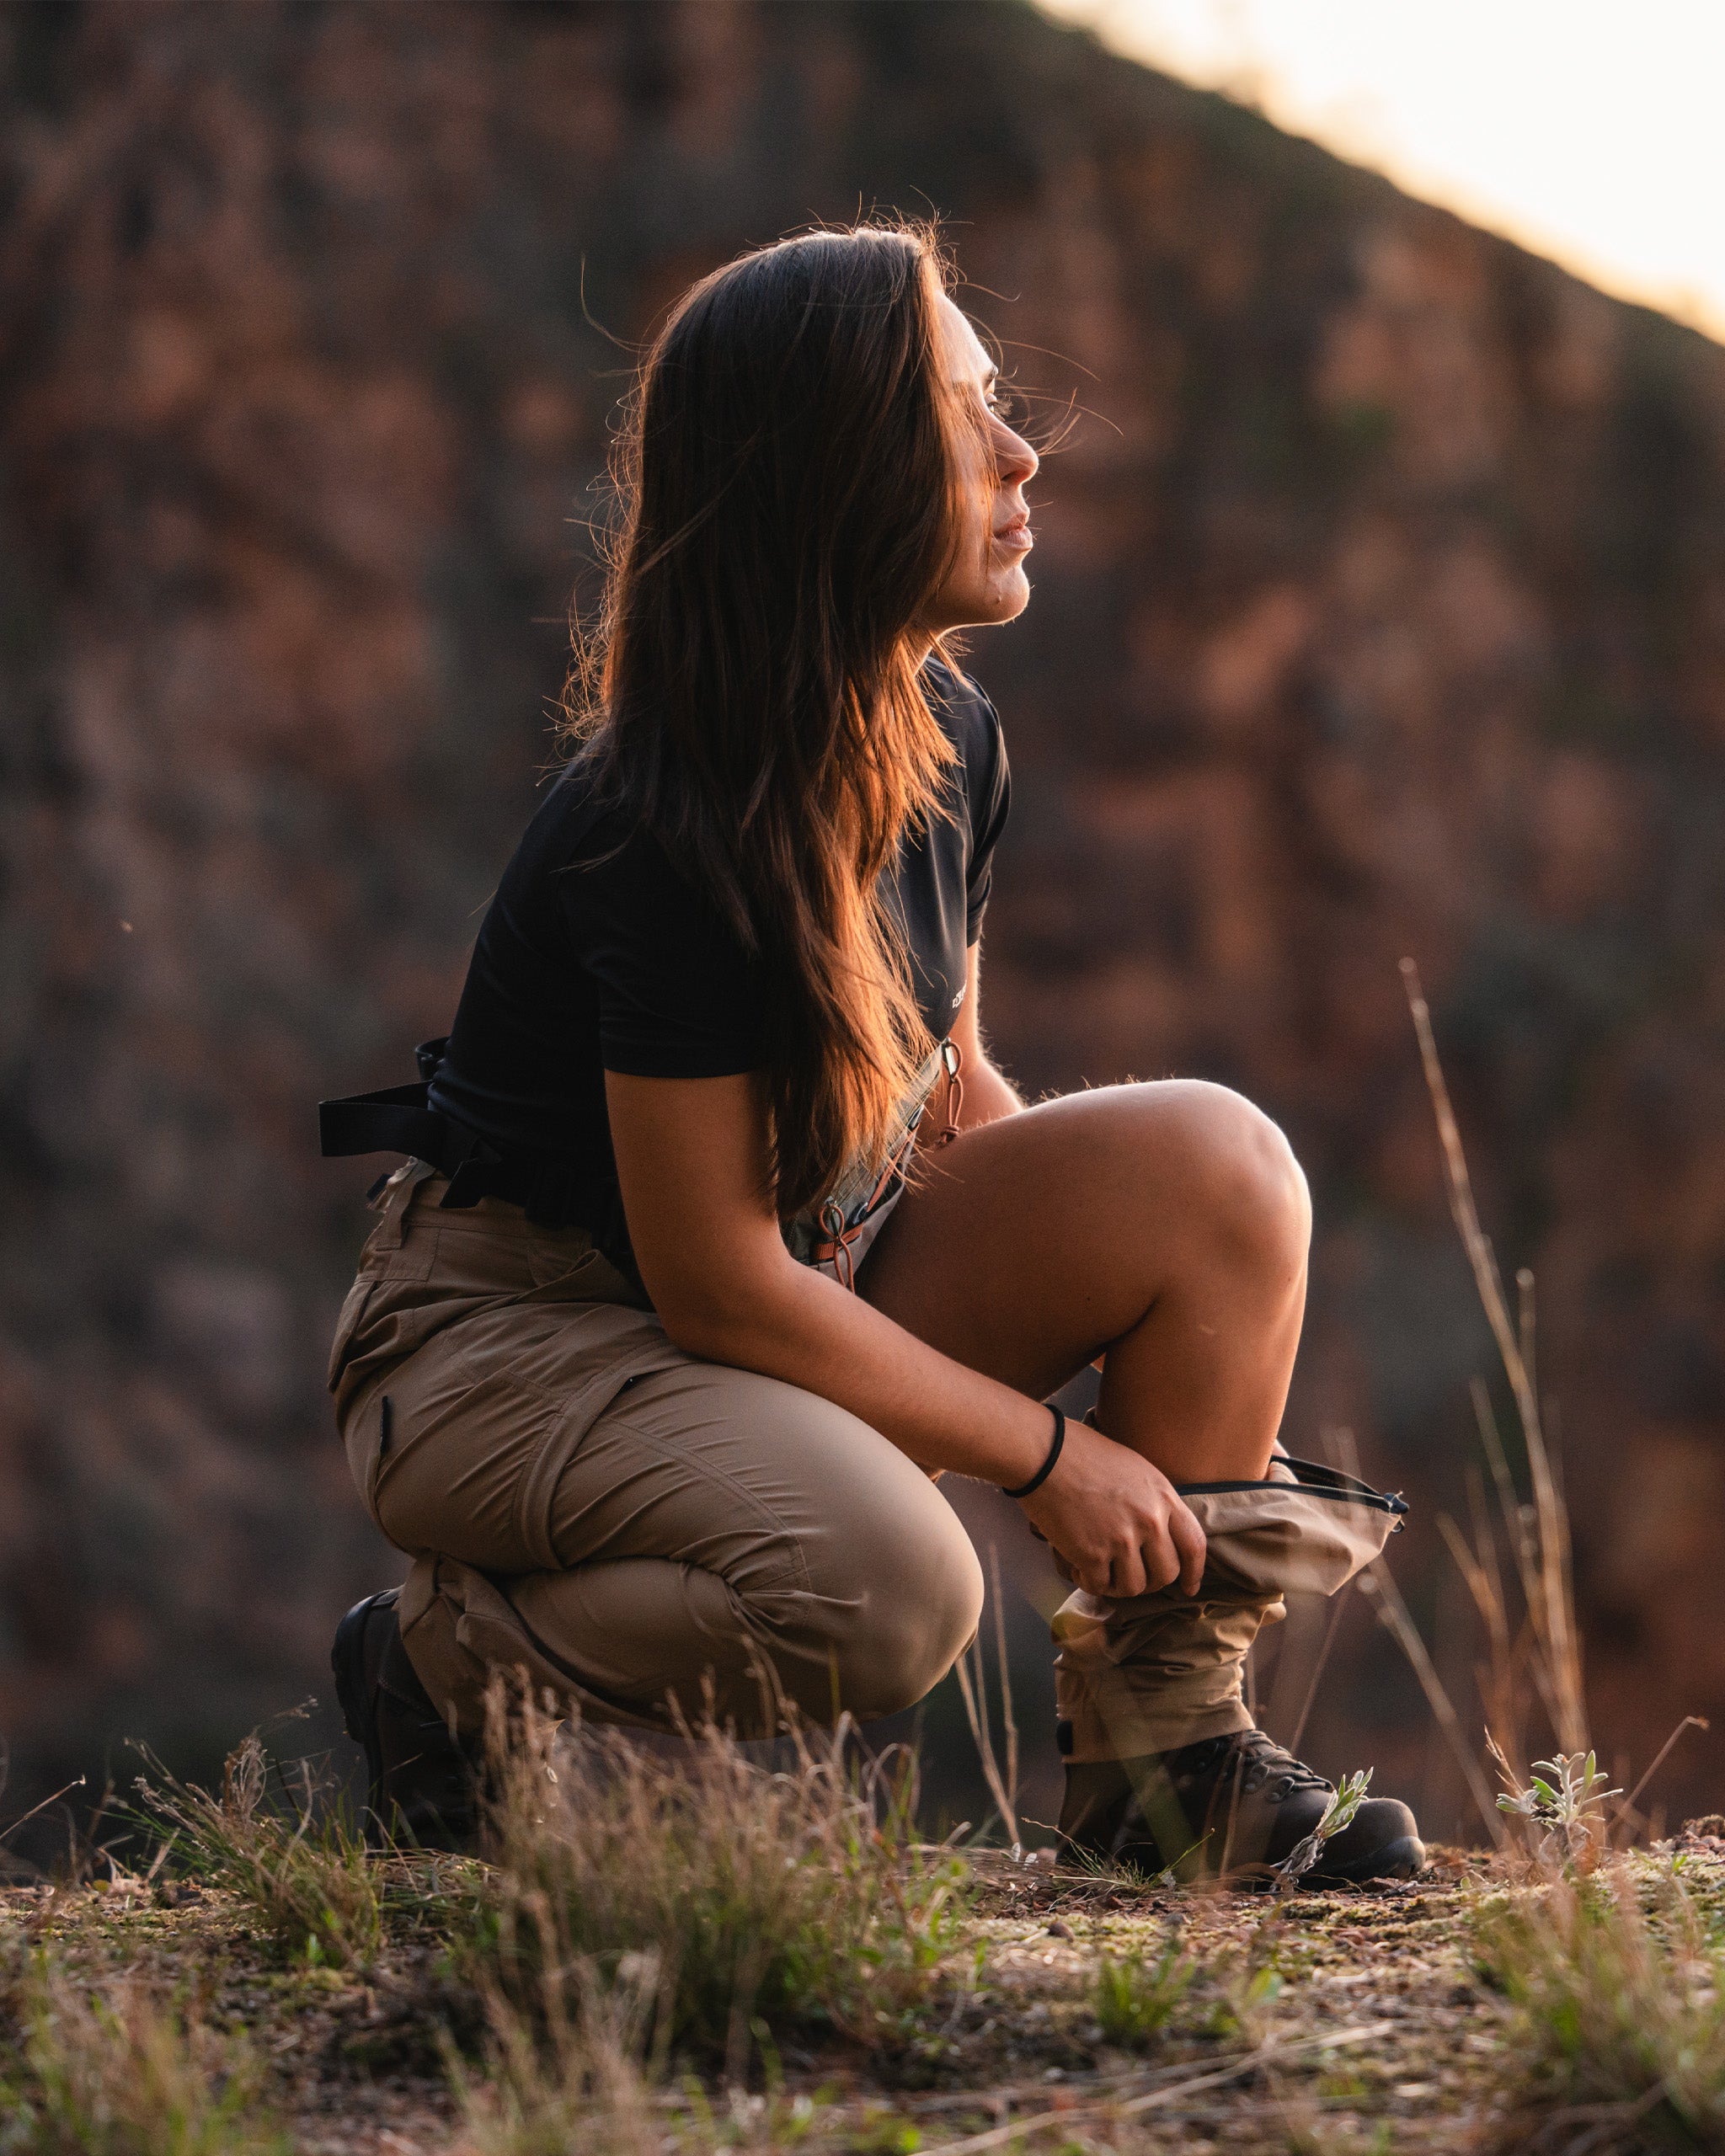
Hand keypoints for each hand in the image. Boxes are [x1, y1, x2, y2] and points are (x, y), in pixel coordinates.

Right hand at [1017, 1417, 1206, 1598]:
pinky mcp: (1092, 1553)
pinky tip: (1080, 1569)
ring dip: (1118, 1585)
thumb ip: (1154, 1502)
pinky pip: (1100, 1586)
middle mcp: (1149, 1520)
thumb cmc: (1084, 1454)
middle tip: (1130, 1576)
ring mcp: (1122, 1539)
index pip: (1194, 1545)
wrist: (1045, 1453)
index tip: (1187, 1587)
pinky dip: (1089, 1583)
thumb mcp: (1135, 1470)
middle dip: (1150, 1582)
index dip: (1193, 1573)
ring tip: (1101, 1571)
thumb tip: (1160, 1534)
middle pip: (1166, 1573)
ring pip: (1135, 1587)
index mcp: (1163, 1496)